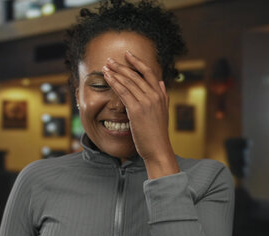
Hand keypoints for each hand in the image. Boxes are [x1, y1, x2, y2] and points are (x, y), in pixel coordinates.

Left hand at [102, 50, 178, 177]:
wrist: (157, 148)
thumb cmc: (157, 133)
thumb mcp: (163, 112)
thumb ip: (163, 96)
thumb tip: (161, 83)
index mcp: (160, 95)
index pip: (149, 72)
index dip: (137, 62)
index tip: (128, 54)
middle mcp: (154, 96)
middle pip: (136, 75)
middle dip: (121, 66)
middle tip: (110, 60)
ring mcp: (146, 102)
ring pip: (128, 82)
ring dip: (115, 72)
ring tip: (105, 66)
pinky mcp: (136, 110)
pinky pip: (123, 92)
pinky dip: (114, 82)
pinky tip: (107, 77)